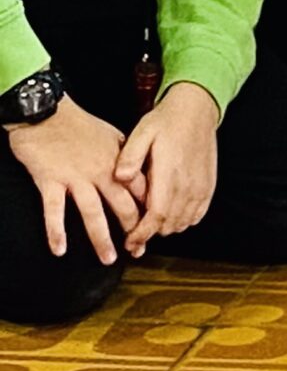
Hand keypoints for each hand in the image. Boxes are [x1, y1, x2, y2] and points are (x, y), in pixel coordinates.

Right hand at [6, 96, 140, 263]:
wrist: (46, 112)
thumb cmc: (78, 124)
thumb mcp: (113, 136)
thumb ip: (127, 157)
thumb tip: (141, 175)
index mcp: (117, 161)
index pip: (140, 190)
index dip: (149, 210)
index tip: (156, 227)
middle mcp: (100, 172)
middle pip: (121, 205)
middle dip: (132, 230)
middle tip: (137, 250)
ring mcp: (75, 178)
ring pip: (92, 213)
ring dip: (100, 238)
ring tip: (108, 258)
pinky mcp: (50, 181)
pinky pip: (54, 211)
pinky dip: (56, 231)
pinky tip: (59, 249)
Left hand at [116, 82, 218, 252]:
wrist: (198, 110)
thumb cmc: (167, 121)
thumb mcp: (141, 132)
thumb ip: (129, 156)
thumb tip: (120, 178)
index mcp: (169, 174)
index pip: (156, 215)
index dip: (142, 234)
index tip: (129, 242)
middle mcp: (188, 184)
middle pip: (169, 224)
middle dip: (150, 235)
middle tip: (134, 238)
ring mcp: (201, 186)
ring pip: (183, 222)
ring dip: (166, 228)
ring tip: (150, 227)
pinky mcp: (209, 185)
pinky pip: (198, 214)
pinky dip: (184, 221)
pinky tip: (172, 217)